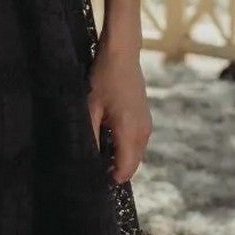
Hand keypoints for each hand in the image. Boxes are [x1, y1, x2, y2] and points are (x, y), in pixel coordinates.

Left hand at [86, 35, 151, 184]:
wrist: (122, 55)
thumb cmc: (103, 79)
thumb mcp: (91, 108)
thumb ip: (91, 137)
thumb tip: (87, 160)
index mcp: (129, 131)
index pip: (125, 169)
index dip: (111, 179)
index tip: (94, 179)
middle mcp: (143, 131)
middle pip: (132, 165)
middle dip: (115, 171)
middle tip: (94, 169)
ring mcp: (147, 125)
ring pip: (136, 155)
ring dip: (120, 159)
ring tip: (98, 155)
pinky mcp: (146, 119)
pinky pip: (137, 143)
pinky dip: (125, 148)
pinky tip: (108, 140)